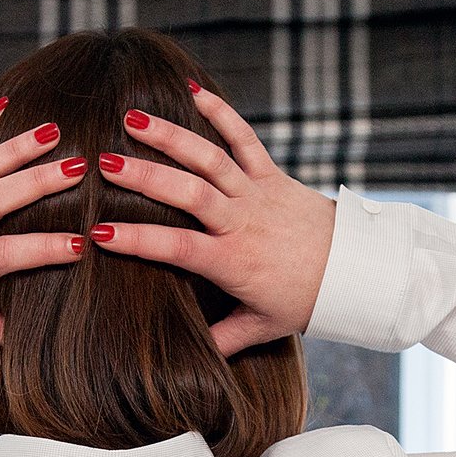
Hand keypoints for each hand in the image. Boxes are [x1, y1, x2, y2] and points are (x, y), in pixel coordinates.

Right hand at [89, 85, 336, 357]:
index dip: (139, 241)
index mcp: (233, 262)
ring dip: (172, 137)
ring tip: (132, 119)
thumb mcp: (261, 328)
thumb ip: (221, 341)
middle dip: (146, 178)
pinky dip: (222, 113)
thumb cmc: (304, 301)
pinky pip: (246, 139)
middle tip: (105, 164)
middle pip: (190, 194)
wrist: (355, 270)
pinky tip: (195, 91)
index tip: (100, 235)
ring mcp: (257, 194)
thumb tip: (184, 365)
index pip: (178, 249)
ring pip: (211, 159)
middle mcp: (243, 223)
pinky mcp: (273, 175)